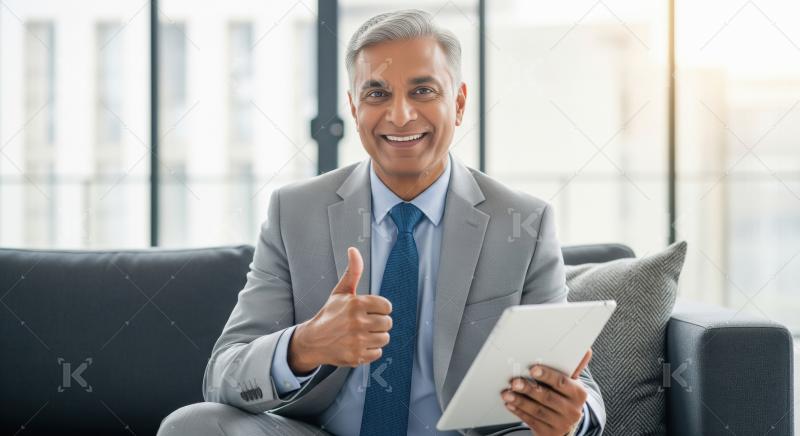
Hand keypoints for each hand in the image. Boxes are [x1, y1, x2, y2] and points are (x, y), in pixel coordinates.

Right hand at [288, 247, 392, 372]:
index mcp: (356, 304)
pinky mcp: (357, 357)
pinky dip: (370, 351)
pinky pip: (377, 353)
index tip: (370, 311)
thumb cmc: (330, 314)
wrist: (313, 340)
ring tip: (362, 334)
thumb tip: (353, 250)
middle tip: (365, 323)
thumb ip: (353, 272)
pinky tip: (358, 345)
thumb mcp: (341, 292)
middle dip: (379, 323)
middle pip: (388, 323)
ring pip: (384, 338)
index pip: (387, 306)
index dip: (380, 309)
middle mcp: (357, 322)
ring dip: (376, 337)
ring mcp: (357, 341)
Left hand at [500, 349, 592, 435]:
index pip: (562, 382)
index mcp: (579, 394)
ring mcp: (561, 424)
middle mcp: (572, 411)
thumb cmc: (565, 397)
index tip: (533, 369)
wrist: (565, 423)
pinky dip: (519, 411)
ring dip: (520, 401)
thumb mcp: (571, 383)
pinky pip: (532, 421)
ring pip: (538, 411)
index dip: (547, 375)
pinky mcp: (549, 433)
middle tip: (514, 381)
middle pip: (548, 397)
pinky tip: (510, 404)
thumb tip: (586, 350)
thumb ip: (574, 367)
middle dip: (529, 389)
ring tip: (507, 393)